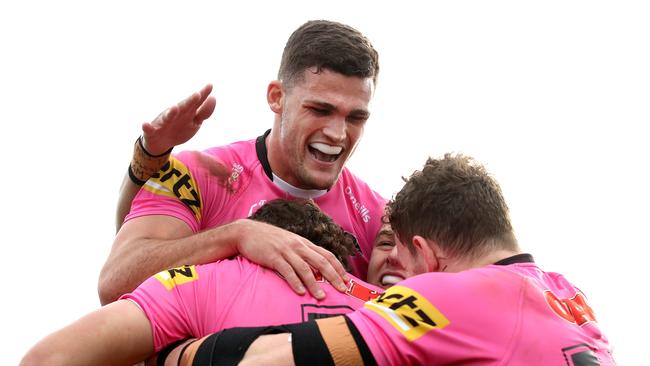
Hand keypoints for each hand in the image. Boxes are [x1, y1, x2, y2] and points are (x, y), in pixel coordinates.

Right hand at [141, 84, 216, 154]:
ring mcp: (163, 122)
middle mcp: (175, 114)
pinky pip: (148, 129)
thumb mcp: (195, 122)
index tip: (211, 85)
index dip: (203, 94)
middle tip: (198, 95)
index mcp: (187, 112)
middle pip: (183, 107)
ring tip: (174, 108)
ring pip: (166, 117)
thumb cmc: (180, 128)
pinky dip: (146, 126)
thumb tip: (213, 98)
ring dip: (170, 113)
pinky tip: (145, 124)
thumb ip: (204, 112)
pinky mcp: (152, 130)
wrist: (161, 143)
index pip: (196, 102)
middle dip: (190, 101)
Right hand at [232, 219, 349, 298]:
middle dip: (333, 276)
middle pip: (321, 261)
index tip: (346, 279)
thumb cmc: (269, 240)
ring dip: (315, 284)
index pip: (326, 255)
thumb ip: (301, 254)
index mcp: (303, 243)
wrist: (247, 232)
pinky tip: (300, 291)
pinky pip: (287, 270)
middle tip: (342, 290)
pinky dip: (295, 282)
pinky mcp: (273, 257)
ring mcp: (286, 251)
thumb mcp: (289, 243)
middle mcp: (298, 246)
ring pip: (305, 269)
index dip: (338, 267)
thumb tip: (314, 269)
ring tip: (322, 296)